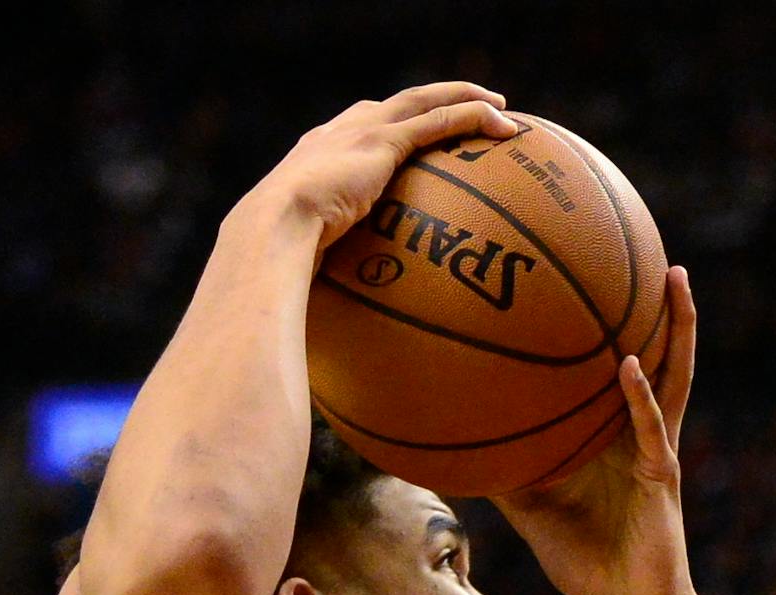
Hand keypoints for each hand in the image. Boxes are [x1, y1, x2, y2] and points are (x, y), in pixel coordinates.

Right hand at [245, 81, 517, 252]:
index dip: (390, 125)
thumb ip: (319, 263)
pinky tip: (503, 123)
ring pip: (424, 102)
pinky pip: (438, 122)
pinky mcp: (381, 143)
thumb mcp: (300, 253)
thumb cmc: (278, 254)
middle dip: (435, 99)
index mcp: (316, 154)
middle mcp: (339, 132)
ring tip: (501, 106)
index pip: (358, 129)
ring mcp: (360, 133)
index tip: (413, 131)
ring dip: (464, 98)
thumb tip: (318, 313)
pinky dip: (472, 117)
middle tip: (470, 103)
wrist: (272, 228)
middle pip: (397, 104)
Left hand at [494, 267, 699, 594]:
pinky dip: (640, 397)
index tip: (603, 279)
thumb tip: (451, 444)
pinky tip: (628, 365)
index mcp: (618, 435)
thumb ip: (503, 474)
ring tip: (674, 281)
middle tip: (656, 255)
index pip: (623, 369)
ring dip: (676, 329)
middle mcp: (643, 433)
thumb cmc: (586, 561)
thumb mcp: (531, 510)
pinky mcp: (661, 475)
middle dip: (663, 308)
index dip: (623, 328)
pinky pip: (652, 429)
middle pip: (661, 356)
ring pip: (673, 377)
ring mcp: (657, 449)